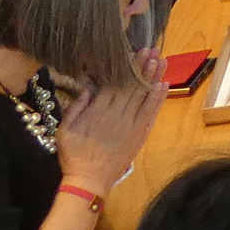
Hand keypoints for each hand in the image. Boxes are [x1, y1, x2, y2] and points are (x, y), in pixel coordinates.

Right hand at [57, 61, 163, 194]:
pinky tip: (163, 84)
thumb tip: (87, 85)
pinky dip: (158, 98)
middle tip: (152, 49)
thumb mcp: (65, 129)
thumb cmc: (74, 155)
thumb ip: (76, 106)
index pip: (115, 83)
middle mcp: (117, 114)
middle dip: (142, 66)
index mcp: (98, 111)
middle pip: (132, 85)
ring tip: (161, 60)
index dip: (126, 67)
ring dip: (153, 77)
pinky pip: (151, 113)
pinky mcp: (140, 134)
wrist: (89, 180)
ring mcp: (131, 124)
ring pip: (144, 96)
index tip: (134, 52)